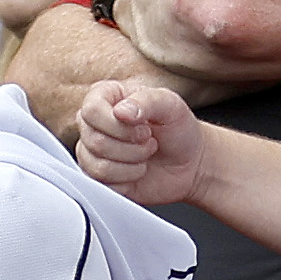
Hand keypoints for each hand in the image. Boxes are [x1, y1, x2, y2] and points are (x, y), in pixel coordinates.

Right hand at [72, 78, 211, 207]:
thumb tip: (121, 112)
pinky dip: (127, 178)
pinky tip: (139, 169)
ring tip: (146, 153)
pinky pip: (100, 182)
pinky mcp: (96, 176)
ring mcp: (92, 151)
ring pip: (96, 165)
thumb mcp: (171, 106)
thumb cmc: (178, 128)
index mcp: (105, 97)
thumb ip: (148, 101)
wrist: (190, 161)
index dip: (118, 125)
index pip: (91, 111)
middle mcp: (93, 123)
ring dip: (132, 162)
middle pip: (94, 140)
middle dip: (132, 146)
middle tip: (150, 140)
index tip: (145, 126)